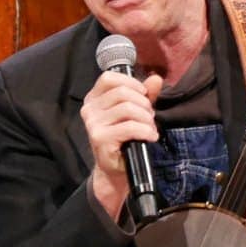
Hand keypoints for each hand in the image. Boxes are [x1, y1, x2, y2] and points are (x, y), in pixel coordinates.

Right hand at [81, 69, 161, 211]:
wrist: (115, 169)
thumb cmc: (124, 138)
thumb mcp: (135, 112)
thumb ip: (144, 94)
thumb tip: (156, 79)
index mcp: (94, 99)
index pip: (108, 78)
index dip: (130, 82)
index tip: (143, 94)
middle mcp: (89, 109)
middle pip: (122, 93)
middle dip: (143, 103)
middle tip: (150, 116)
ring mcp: (93, 124)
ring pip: (128, 108)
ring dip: (146, 118)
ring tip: (150, 128)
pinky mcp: (100, 138)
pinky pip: (130, 127)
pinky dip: (146, 130)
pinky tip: (150, 136)